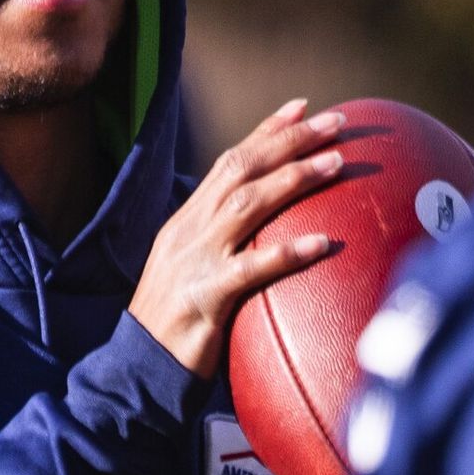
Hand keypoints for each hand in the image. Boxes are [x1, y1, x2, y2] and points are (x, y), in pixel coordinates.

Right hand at [129, 99, 343, 378]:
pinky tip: (324, 243)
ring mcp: (196, 261)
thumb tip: (266, 232)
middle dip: (291, 140)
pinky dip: (289, 253)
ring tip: (338, 164)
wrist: (135, 368)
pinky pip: (252, 269)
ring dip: (295, 179)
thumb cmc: (175, 327)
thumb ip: (224, 245)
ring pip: (248, 204)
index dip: (267, 131)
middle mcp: (190, 229)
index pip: (231, 161)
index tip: (304, 106)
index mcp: (188, 220)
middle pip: (243, 169)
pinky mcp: (206, 298)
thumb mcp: (194, 272)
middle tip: (337, 121)